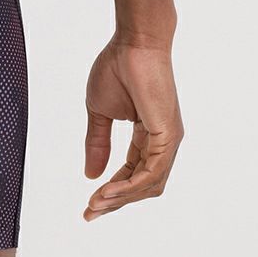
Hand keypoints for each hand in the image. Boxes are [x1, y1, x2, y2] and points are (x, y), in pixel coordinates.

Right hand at [83, 36, 182, 220]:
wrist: (133, 43)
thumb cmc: (118, 68)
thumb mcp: (99, 111)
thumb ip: (97, 142)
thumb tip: (91, 174)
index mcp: (148, 136)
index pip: (132, 173)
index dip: (111, 190)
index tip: (88, 203)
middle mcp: (163, 142)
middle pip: (142, 185)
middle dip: (115, 202)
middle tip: (90, 212)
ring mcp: (168, 140)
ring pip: (148, 184)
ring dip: (121, 198)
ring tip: (96, 204)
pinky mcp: (168, 136)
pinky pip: (151, 172)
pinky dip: (130, 186)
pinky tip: (109, 191)